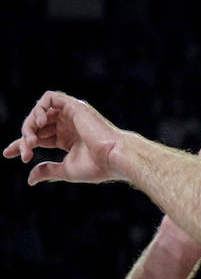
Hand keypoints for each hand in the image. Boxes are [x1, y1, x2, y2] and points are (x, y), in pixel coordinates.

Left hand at [4, 91, 125, 184]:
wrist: (113, 157)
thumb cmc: (96, 166)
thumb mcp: (65, 169)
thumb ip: (47, 170)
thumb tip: (30, 179)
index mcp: (67, 139)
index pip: (38, 137)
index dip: (22, 143)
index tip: (8, 154)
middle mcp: (67, 125)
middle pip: (36, 126)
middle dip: (25, 137)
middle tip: (25, 153)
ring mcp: (70, 114)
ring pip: (39, 112)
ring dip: (30, 125)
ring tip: (31, 140)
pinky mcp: (73, 106)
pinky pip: (49, 98)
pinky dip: (39, 108)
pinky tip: (39, 123)